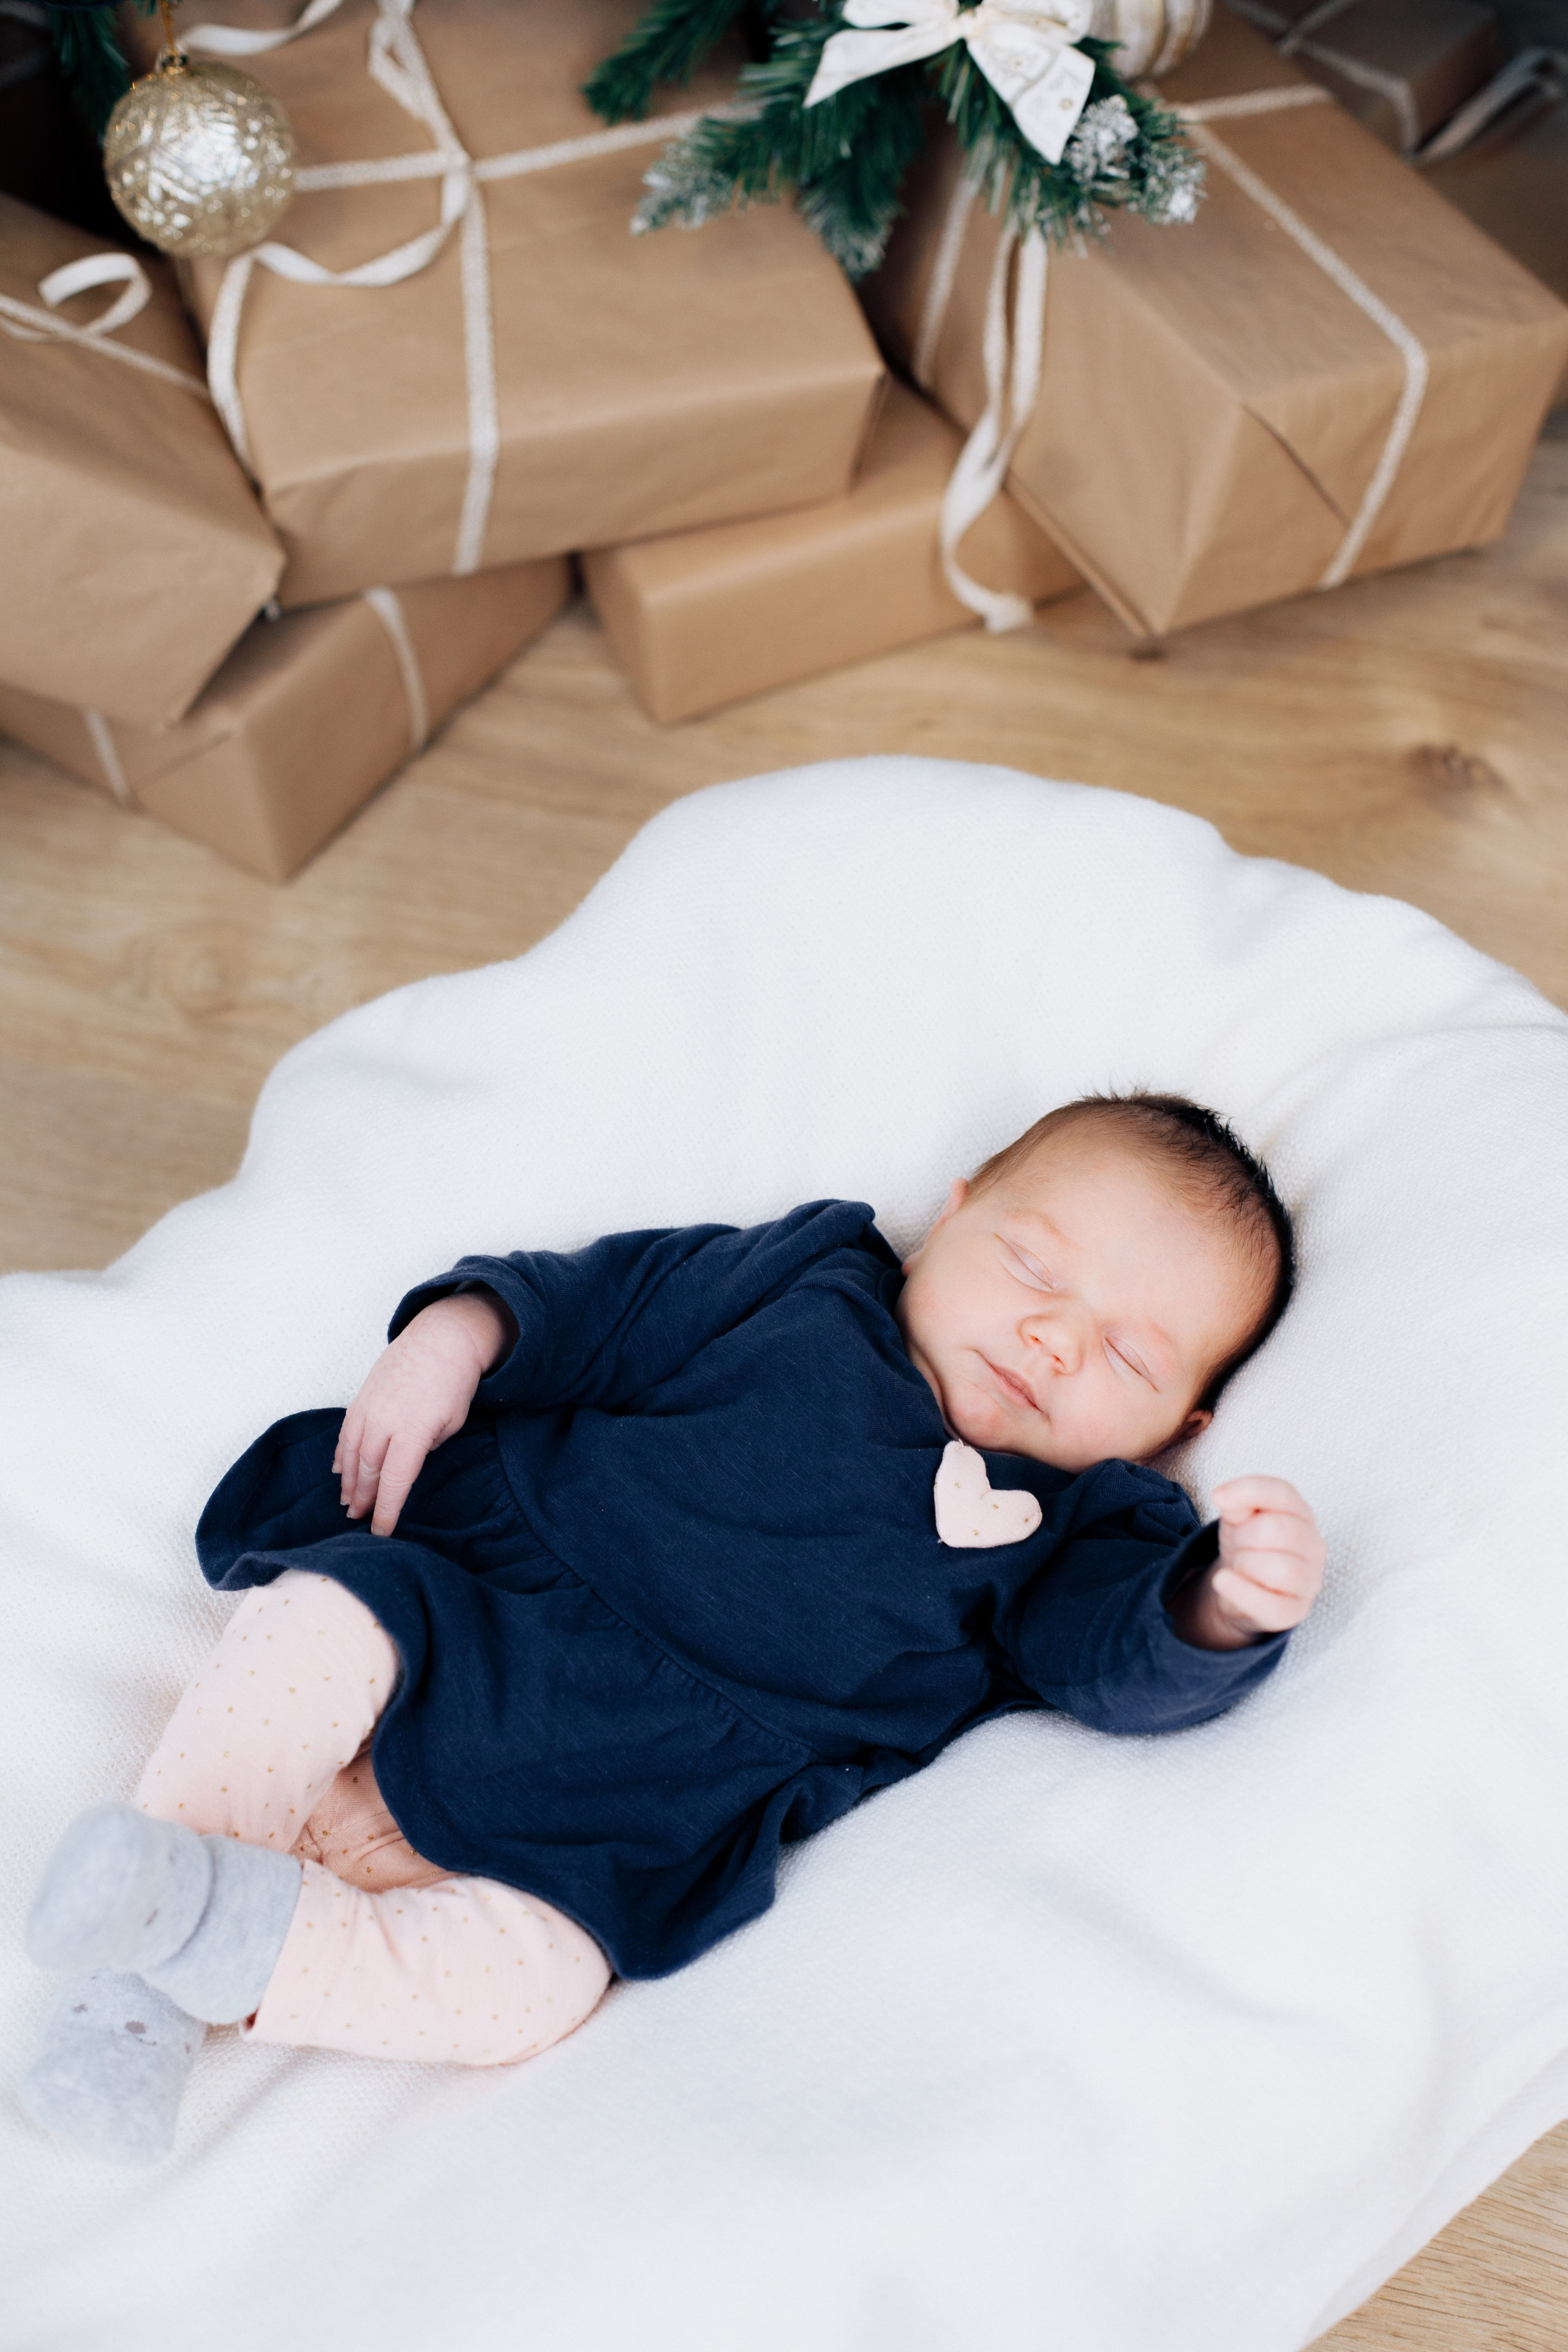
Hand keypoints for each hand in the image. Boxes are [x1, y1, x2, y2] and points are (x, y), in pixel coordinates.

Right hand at [333, 1294, 508, 1537]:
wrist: (441, 1338)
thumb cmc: (453, 1384)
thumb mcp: (450, 1423)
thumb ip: (425, 1448)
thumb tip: (402, 1465)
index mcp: (413, 1432)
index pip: (394, 1482)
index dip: (385, 1511)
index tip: (380, 1532)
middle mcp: (385, 1422)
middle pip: (368, 1471)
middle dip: (363, 1499)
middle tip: (358, 1520)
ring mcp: (369, 1408)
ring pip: (351, 1453)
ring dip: (348, 1481)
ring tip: (347, 1502)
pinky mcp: (360, 1397)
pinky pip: (345, 1433)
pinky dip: (341, 1454)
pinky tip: (339, 1470)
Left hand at [1171, 1476, 1324, 1651]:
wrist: (1242, 1587)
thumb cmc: (1248, 1546)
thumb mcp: (1238, 1518)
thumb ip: (1237, 1502)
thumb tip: (1224, 1496)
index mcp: (1302, 1514)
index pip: (1282, 1492)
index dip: (1248, 1491)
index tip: (1217, 1498)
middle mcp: (1314, 1545)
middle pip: (1276, 1530)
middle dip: (1243, 1537)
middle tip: (1236, 1545)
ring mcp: (1310, 1581)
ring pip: (1279, 1568)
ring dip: (1244, 1564)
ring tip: (1238, 1566)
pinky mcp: (1296, 1611)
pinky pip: (1271, 1606)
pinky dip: (1241, 1592)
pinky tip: (1223, 1581)